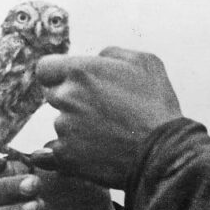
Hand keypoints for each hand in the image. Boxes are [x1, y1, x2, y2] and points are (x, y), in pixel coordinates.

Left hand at [37, 47, 182, 188]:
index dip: (58, 74)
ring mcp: (64, 128)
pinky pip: (59, 150)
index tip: (73, 83)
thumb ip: (112, 54)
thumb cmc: (157, 105)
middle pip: (54, 95)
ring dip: (76, 126)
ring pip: (61, 123)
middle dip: (72, 100)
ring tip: (108, 133)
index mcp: (81, 71)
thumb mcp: (146, 62)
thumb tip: (97, 58)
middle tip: (102, 110)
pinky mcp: (65, 155)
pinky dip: (75, 150)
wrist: (163, 151)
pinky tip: (98, 151)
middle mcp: (67, 97)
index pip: (46, 68)